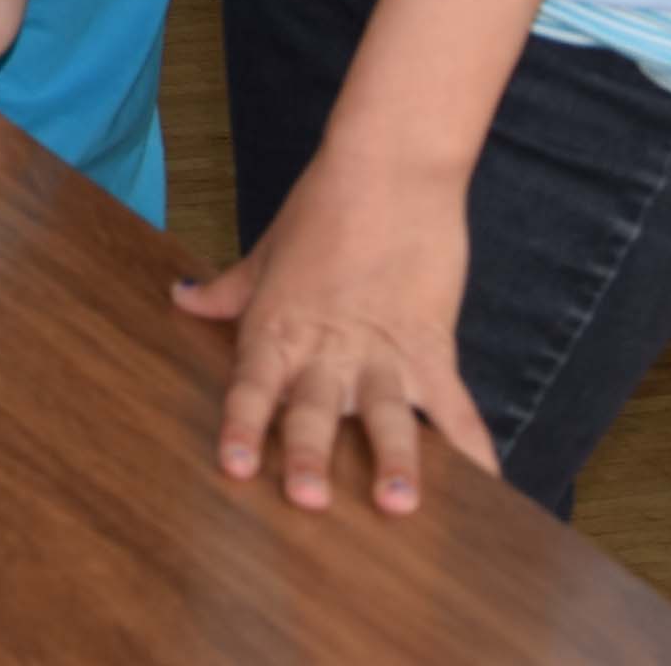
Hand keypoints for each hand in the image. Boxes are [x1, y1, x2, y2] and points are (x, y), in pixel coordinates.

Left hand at [171, 147, 494, 512]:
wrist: (390, 168)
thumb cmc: (323, 205)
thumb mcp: (267, 252)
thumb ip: (229, 289)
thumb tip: (182, 296)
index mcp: (278, 327)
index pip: (252, 386)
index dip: (242, 428)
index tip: (234, 468)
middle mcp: (326, 348)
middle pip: (315, 410)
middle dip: (311, 456)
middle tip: (308, 500)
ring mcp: (381, 350)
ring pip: (384, 415)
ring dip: (392, 460)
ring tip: (398, 503)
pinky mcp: (431, 344)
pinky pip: (453, 405)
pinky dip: (472, 444)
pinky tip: (488, 484)